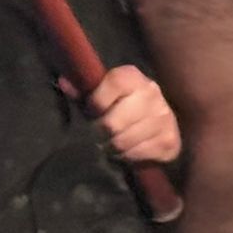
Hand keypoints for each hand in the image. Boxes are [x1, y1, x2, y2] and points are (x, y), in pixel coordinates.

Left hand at [64, 67, 181, 164]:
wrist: (159, 122)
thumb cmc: (121, 105)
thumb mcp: (101, 94)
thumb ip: (83, 91)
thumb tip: (63, 82)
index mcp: (133, 76)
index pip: (113, 84)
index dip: (96, 102)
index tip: (92, 111)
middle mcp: (151, 93)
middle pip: (113, 122)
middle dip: (100, 132)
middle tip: (99, 134)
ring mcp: (163, 117)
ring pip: (123, 142)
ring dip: (112, 146)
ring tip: (111, 142)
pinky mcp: (169, 140)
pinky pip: (136, 154)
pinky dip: (126, 156)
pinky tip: (126, 149)